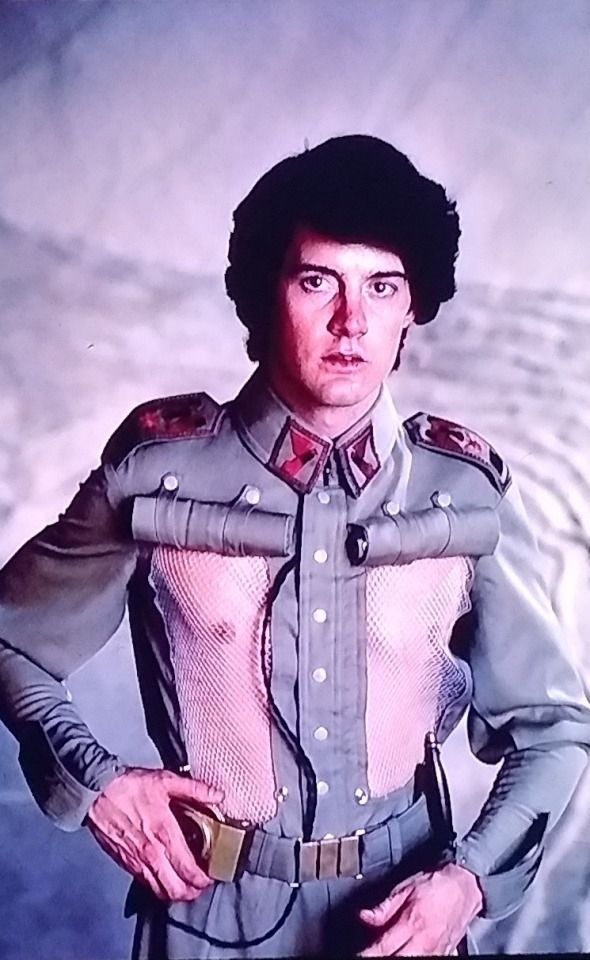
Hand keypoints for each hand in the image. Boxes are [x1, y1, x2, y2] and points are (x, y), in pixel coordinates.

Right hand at [85, 767, 223, 901]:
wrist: (97, 792)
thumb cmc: (129, 786)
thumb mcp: (165, 780)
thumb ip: (194, 789)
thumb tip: (217, 795)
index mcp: (164, 834)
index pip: (189, 870)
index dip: (204, 879)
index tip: (212, 875)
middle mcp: (151, 853)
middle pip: (176, 890)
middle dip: (193, 892)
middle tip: (202, 883)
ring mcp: (136, 862)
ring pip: (160, 892)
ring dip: (176, 893)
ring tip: (186, 884)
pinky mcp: (125, 863)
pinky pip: (145, 884)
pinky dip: (159, 887)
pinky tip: (165, 877)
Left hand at [358, 862, 482, 955]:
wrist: (465, 885)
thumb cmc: (436, 884)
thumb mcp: (405, 888)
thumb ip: (384, 907)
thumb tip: (364, 916)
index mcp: (412, 923)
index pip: (383, 948)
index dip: (367, 953)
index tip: (359, 952)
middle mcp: (425, 942)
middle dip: (380, 957)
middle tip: (370, 952)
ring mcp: (436, 952)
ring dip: (396, 957)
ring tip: (386, 950)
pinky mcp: (445, 954)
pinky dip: (411, 957)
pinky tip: (405, 951)